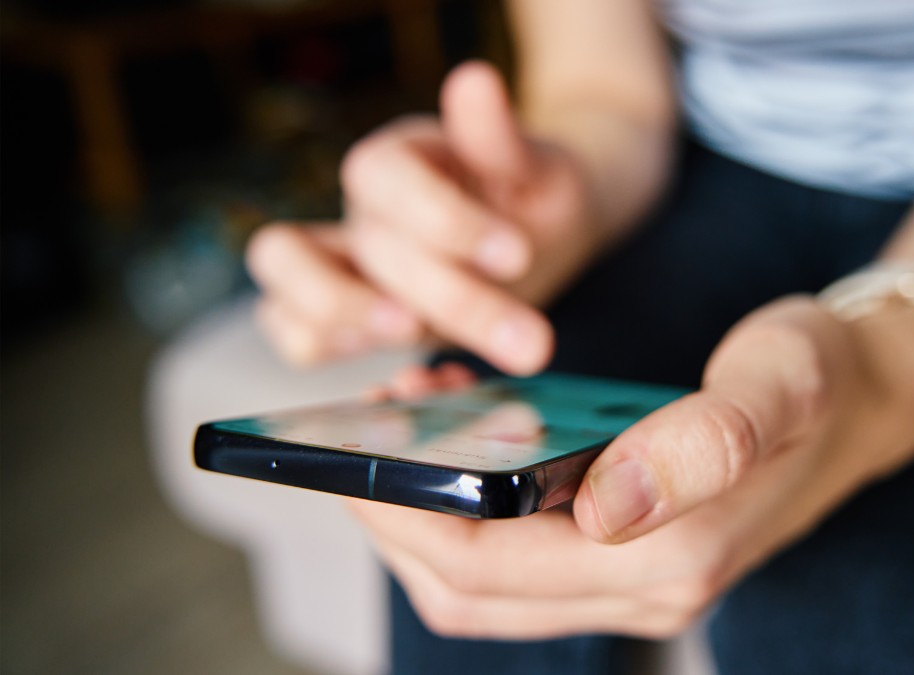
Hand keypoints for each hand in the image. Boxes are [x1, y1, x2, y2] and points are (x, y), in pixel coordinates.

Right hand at [246, 61, 599, 372]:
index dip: (444, 218)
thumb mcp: (537, 167)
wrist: (536, 230)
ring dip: (345, 318)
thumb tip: (475, 81)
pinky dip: (332, 356)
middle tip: (526, 341)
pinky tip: (412, 374)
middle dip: (450, 296)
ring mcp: (343, 266)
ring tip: (421, 342)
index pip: (383, 174)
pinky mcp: (344, 319)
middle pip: (367, 246)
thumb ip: (500, 139)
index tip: (517, 256)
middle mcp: (361, 211)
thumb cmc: (531, 192)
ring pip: (282, 284)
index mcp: (400, 158)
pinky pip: (294, 335)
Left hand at [348, 297, 913, 638]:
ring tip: (408, 428)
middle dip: (398, 522)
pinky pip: (522, 562)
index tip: (357, 451)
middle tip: (363, 438)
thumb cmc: (819, 377)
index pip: (490, 566)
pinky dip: (473, 517)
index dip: (407, 517)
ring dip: (430, 521)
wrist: (869, 397)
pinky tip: (468, 440)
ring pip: (489, 587)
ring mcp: (638, 583)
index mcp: (670, 557)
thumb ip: (704, 443)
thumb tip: (607, 505)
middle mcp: (646, 591)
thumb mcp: (776, 385)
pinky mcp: (632, 558)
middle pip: (472, 591)